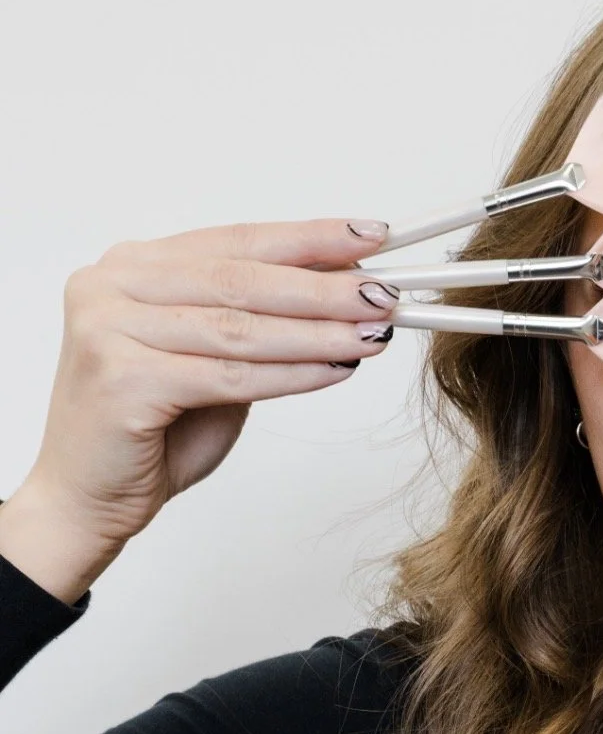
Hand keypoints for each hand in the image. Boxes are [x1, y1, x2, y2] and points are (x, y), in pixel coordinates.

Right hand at [25, 216, 399, 550]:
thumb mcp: (211, 364)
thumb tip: (341, 296)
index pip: (236, 240)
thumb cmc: (150, 433)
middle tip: (385, 291)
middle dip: (322, 285)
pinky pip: (229, 374)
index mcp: (133, 266)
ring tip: (373, 333)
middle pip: (240, 278)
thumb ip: (255, 327)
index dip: (308, 238)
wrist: (86, 497)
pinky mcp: (122, 378)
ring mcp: (110, 327)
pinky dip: (291, 374)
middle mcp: (113, 284)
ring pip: (239, 326)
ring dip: (317, 330)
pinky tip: (336, 370)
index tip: (371, 236)